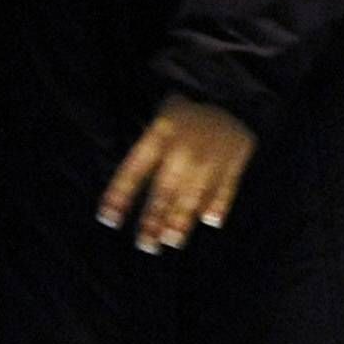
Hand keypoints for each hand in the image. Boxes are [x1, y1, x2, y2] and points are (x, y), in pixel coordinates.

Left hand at [96, 95, 257, 255]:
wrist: (229, 98)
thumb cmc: (184, 121)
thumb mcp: (159, 125)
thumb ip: (145, 158)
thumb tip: (120, 202)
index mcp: (159, 133)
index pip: (135, 168)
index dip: (120, 194)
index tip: (108, 219)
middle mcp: (183, 145)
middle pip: (165, 188)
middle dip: (153, 218)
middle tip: (145, 244)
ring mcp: (210, 153)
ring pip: (194, 192)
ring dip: (182, 218)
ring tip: (171, 239)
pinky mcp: (235, 158)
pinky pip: (225, 186)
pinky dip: (219, 202)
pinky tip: (210, 219)